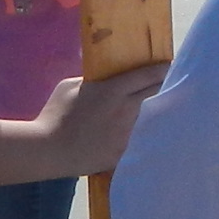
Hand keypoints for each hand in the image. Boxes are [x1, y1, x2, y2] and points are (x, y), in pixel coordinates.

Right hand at [33, 64, 163, 176]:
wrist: (50, 150)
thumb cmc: (56, 114)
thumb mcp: (70, 86)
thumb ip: (92, 81)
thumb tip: (103, 80)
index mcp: (114, 90)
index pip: (148, 75)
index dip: (161, 69)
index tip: (168, 66)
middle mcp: (128, 110)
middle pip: (156, 94)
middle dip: (162, 87)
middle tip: (165, 83)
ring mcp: (128, 133)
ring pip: (148, 118)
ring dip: (149, 112)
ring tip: (146, 110)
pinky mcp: (125, 152)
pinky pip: (136, 139)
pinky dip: (136, 135)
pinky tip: (132, 135)